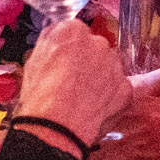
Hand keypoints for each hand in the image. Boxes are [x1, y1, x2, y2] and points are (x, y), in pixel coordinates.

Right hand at [10, 19, 129, 151]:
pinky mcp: (126, 87)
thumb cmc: (40, 97)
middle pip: (96, 48)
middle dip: (88, 61)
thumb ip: (50, 41)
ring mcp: (115, 65)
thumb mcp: (33, 61)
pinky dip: (119, 94)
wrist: (55, 128)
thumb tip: (56, 32)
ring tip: (83, 98)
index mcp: (72, 32)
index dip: (70, 49)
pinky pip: (125, 87)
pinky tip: (112, 99)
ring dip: (102, 77)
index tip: (65, 61)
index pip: (76, 32)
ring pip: (111, 66)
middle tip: (73, 82)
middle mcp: (98, 43)